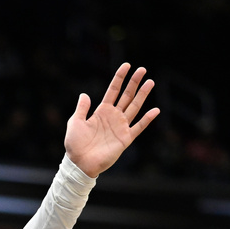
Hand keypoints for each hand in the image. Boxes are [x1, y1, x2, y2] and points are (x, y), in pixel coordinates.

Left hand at [64, 63, 159, 177]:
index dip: (119, 78)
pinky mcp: (125, 139)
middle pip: (127, 96)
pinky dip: (147, 119)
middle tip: (142, 69)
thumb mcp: (75, 123)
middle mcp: (113, 117)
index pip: (113, 91)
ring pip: (134, 107)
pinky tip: (155, 110)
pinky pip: (138, 127)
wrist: (79, 163)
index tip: (127, 65)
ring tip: (150, 82)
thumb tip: (84, 94)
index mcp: (101, 111)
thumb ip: (82, 109)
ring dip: (142, 95)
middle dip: (134, 82)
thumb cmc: (75, 144)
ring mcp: (120, 127)